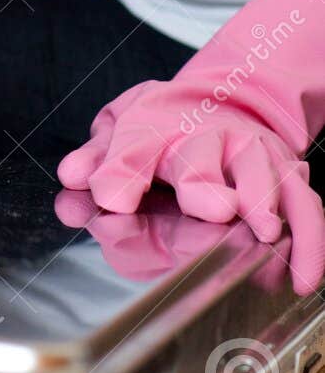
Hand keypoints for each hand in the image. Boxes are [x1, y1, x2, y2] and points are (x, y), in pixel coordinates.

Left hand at [56, 0, 324, 294]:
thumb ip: (98, 158)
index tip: (109, 198)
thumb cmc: (170, 126)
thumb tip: (72, 176)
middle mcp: (207, 134)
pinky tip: (301, 276)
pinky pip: (304, 206)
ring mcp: (251, 152)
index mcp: (156, 124)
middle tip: (211, 208)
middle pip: (202, 154)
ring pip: (260, 172)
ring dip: (262, 200)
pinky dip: (308, 241)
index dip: (119, 170)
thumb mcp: (124, 128)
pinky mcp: (287, 174)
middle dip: (203, 179)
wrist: (228, 97)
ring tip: (263, 232)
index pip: (132, 142)